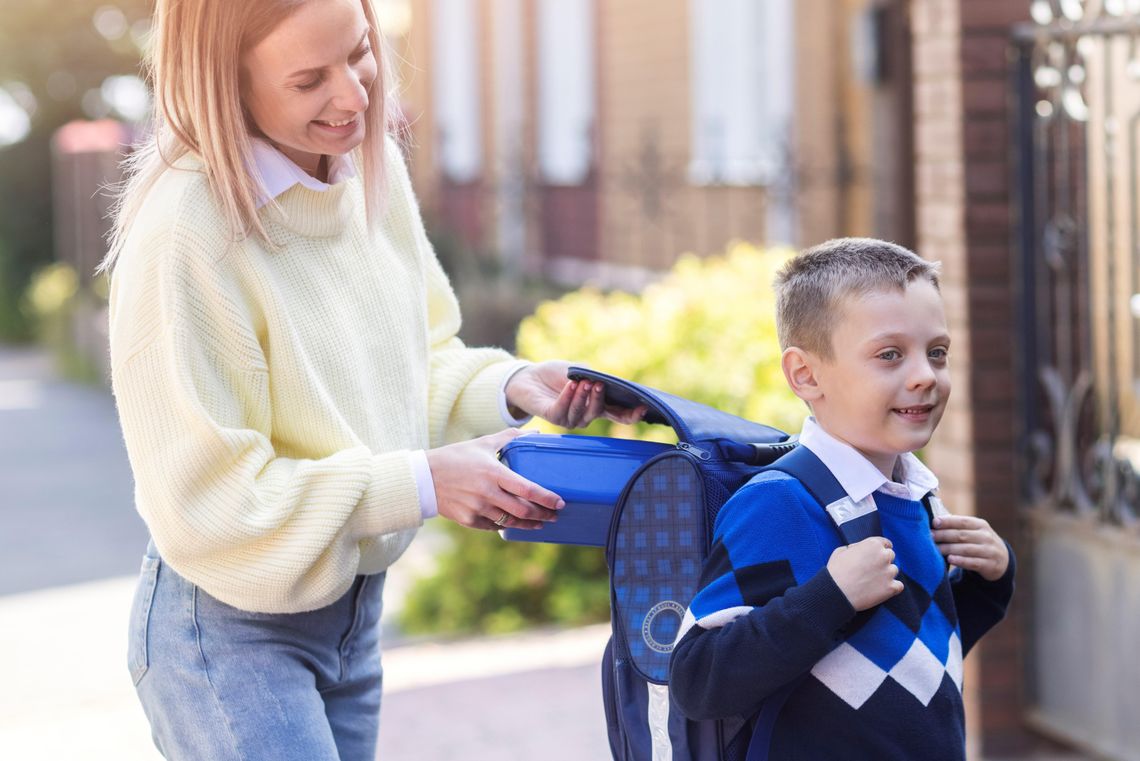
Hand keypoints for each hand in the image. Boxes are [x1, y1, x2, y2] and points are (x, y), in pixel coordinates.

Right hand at [425, 429, 563, 530]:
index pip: (527, 489)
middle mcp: (487, 493)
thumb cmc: (455, 457)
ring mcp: (477, 509)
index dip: (546, 498)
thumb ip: (510, 438)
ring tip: (540, 523)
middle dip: (542, 515)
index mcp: (493, 472)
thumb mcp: (483, 444)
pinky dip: (506, 525)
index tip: (560, 503)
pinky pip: (494, 526)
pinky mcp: (469, 520)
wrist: (424, 478)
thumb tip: (535, 433)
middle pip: (523, 510)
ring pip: (510, 521)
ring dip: (528, 524)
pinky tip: (515, 523)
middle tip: (554, 516)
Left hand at [504, 361, 646, 428]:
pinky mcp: (551, 417)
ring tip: (583, 382)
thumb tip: (608, 381)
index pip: (617, 415)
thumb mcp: (581, 371)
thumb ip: (595, 377)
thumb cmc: (557, 374)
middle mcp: (584, 416)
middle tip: (599, 384)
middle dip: (600, 399)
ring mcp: (568, 418)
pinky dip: (568, 397)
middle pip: (598, 412)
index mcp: (596, 406)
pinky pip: (562, 410)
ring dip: (583, 397)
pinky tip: (571, 385)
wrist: (528, 376)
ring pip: (581, 413)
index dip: (631, 414)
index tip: (643, 408)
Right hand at [826, 537, 903, 610]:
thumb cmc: (836, 571)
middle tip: (872, 569)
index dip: (880, 549)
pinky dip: (892, 587)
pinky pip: (899, 586)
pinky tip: (882, 589)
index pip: (886, 543)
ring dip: (886, 574)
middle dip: (883, 561)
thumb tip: (862, 549)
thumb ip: (856, 547)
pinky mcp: (891, 588)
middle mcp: (884, 556)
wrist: (836, 593)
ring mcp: (889, 572)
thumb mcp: (841, 550)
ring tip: (873, 581)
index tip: (876, 556)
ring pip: (894, 570)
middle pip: (891, 556)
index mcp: (872, 544)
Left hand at [932, 515, 1009, 580]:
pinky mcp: (990, 565)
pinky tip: (950, 559)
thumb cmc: (979, 542)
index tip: (934, 523)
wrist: (1001, 560)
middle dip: (944, 535)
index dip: (948, 522)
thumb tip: (934, 522)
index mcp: (980, 525)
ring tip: (936, 549)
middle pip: (962, 535)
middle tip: (930, 537)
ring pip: (966, 549)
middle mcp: (986, 537)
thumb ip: (957, 527)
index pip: (963, 521)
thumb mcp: (973, 531)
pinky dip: (961, 561)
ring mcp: (990, 551)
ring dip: (949, 549)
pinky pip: (974, 563)